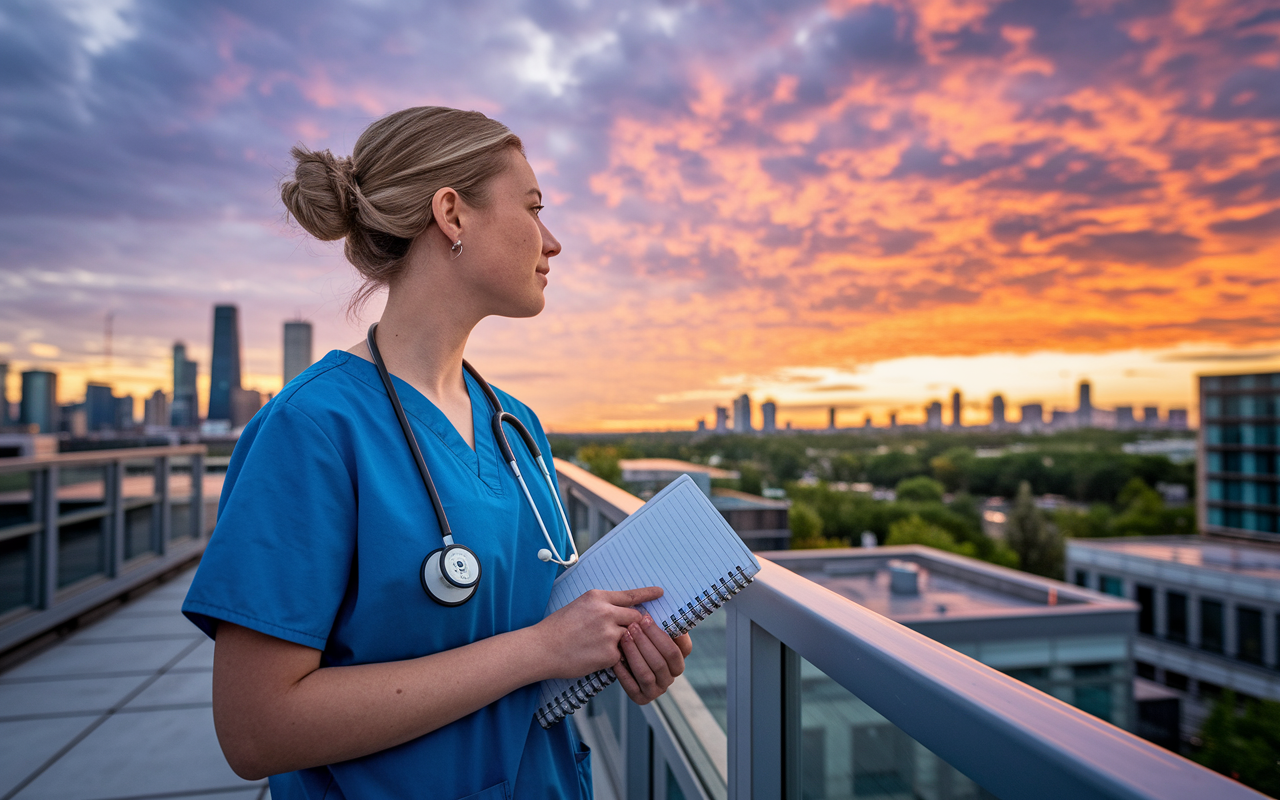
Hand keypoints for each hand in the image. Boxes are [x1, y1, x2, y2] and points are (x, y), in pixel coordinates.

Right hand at [534, 587, 661, 679]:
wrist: (541, 648)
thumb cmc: (557, 628)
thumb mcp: (579, 606)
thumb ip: (601, 606)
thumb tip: (620, 611)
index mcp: (597, 597)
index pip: (630, 595)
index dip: (647, 594)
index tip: (660, 593)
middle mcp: (606, 612)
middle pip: (636, 617)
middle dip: (635, 624)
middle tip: (628, 631)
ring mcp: (608, 633)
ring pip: (630, 637)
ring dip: (623, 642)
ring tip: (602, 645)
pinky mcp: (609, 653)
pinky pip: (621, 655)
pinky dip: (613, 657)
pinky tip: (595, 656)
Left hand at [614, 613, 692, 704]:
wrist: (618, 657)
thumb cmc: (639, 638)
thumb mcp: (651, 630)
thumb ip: (659, 622)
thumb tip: (661, 599)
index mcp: (678, 660)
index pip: (678, 649)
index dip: (661, 634)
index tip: (646, 618)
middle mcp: (670, 676)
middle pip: (662, 659)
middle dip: (646, 641)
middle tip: (633, 625)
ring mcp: (657, 689)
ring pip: (647, 673)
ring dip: (635, 654)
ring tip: (624, 637)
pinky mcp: (641, 698)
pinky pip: (633, 686)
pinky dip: (624, 672)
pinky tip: (616, 658)